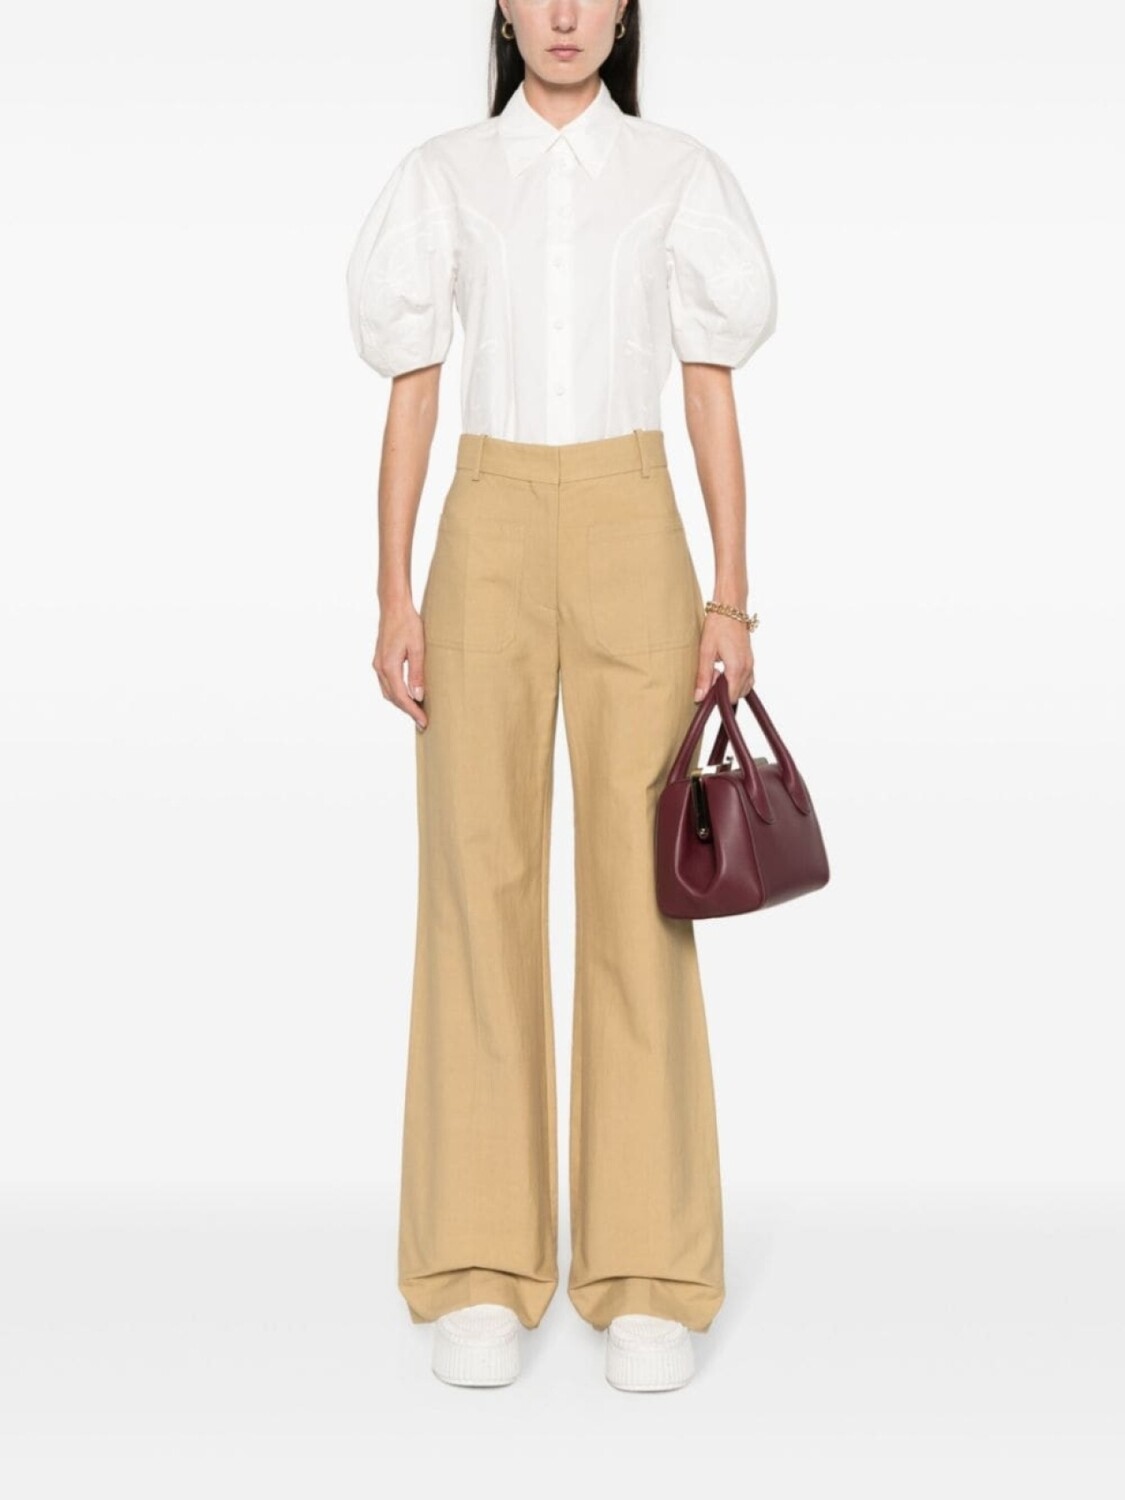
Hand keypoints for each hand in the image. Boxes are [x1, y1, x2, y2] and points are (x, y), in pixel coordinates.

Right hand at [372, 598, 427, 730]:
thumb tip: (418, 696)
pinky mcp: (380, 660)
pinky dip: (397, 693)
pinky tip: (408, 694)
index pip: (401, 697)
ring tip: (417, 710)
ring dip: (401, 703)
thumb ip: (417, 673)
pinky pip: (387, 683)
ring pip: (388, 692)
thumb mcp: (418, 648)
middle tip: (422, 721)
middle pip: (393, 697)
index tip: (423, 722)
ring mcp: (378, 664)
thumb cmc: (408, 624)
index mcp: (389, 666)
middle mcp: (380, 668)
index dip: (413, 711)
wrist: (394, 607)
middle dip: (407, 710)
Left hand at [693, 613, 754, 703]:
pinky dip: (736, 680)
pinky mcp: (750, 659)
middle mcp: (747, 668)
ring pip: (744, 687)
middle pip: (738, 694)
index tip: (706, 691)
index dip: (718, 698)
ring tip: (716, 672)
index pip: (731, 697)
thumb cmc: (718, 625)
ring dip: (730, 686)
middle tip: (710, 677)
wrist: (730, 607)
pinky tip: (724, 669)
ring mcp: (751, 663)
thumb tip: (700, 697)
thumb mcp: (706, 651)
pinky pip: (747, 678)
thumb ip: (703, 676)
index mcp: (737, 668)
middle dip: (723, 692)